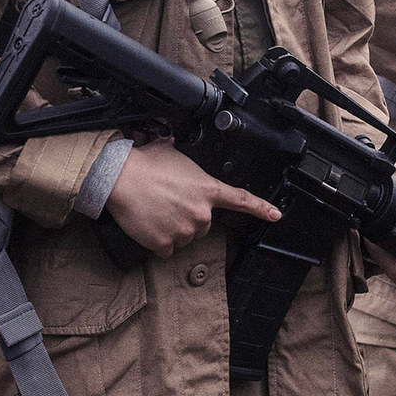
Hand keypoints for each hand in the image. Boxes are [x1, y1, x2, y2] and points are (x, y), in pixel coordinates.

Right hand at [104, 144, 280, 256]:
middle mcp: (201, 213)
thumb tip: (175, 146)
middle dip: (188, 217)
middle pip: (202, 224)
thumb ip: (186, 162)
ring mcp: (184, 230)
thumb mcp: (173, 153)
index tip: (275, 215)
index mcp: (207, 189)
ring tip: (155, 211)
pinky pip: (165, 249)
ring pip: (183, 238)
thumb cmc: (144, 164)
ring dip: (171, 229)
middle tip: (167, 203)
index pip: (241, 200)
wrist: (120, 178)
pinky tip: (148, 224)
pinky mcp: (165, 244)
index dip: (261, 208)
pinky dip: (157, 241)